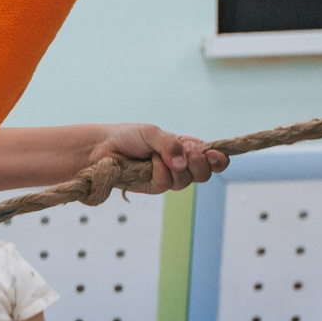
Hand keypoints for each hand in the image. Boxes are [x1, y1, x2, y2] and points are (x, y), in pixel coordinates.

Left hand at [89, 125, 226, 194]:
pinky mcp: (154, 187)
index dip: (219, 160)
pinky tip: (148, 162)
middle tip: (188, 152)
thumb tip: (181, 164)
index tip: (214, 155)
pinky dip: (159, 171)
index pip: (212, 159)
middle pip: (204, 174)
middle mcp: (180, 165)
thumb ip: (170, 144)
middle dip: (199, 164)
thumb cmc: (128, 137)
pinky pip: (165, 183)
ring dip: (175, 167)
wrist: (102, 147)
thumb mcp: (153, 133)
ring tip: (158, 154)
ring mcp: (167, 177)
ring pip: (185, 181)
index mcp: (186, 149)